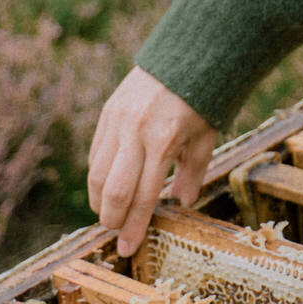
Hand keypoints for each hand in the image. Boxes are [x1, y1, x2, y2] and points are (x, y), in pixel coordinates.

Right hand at [87, 66, 216, 256]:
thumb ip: (192, 171)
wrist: (188, 53)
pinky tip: (106, 187)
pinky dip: (98, 176)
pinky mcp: (108, 112)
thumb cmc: (203, 99)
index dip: (134, 227)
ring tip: (110, 214)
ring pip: (96, 174)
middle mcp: (135, 131)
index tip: (128, 250)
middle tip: (117, 233)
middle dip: (112, 219)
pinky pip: (96, 153)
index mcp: (163, 140)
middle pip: (112, 191)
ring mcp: (117, 120)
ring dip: (99, 201)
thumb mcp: (206, 137)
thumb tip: (181, 202)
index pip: (143, 196)